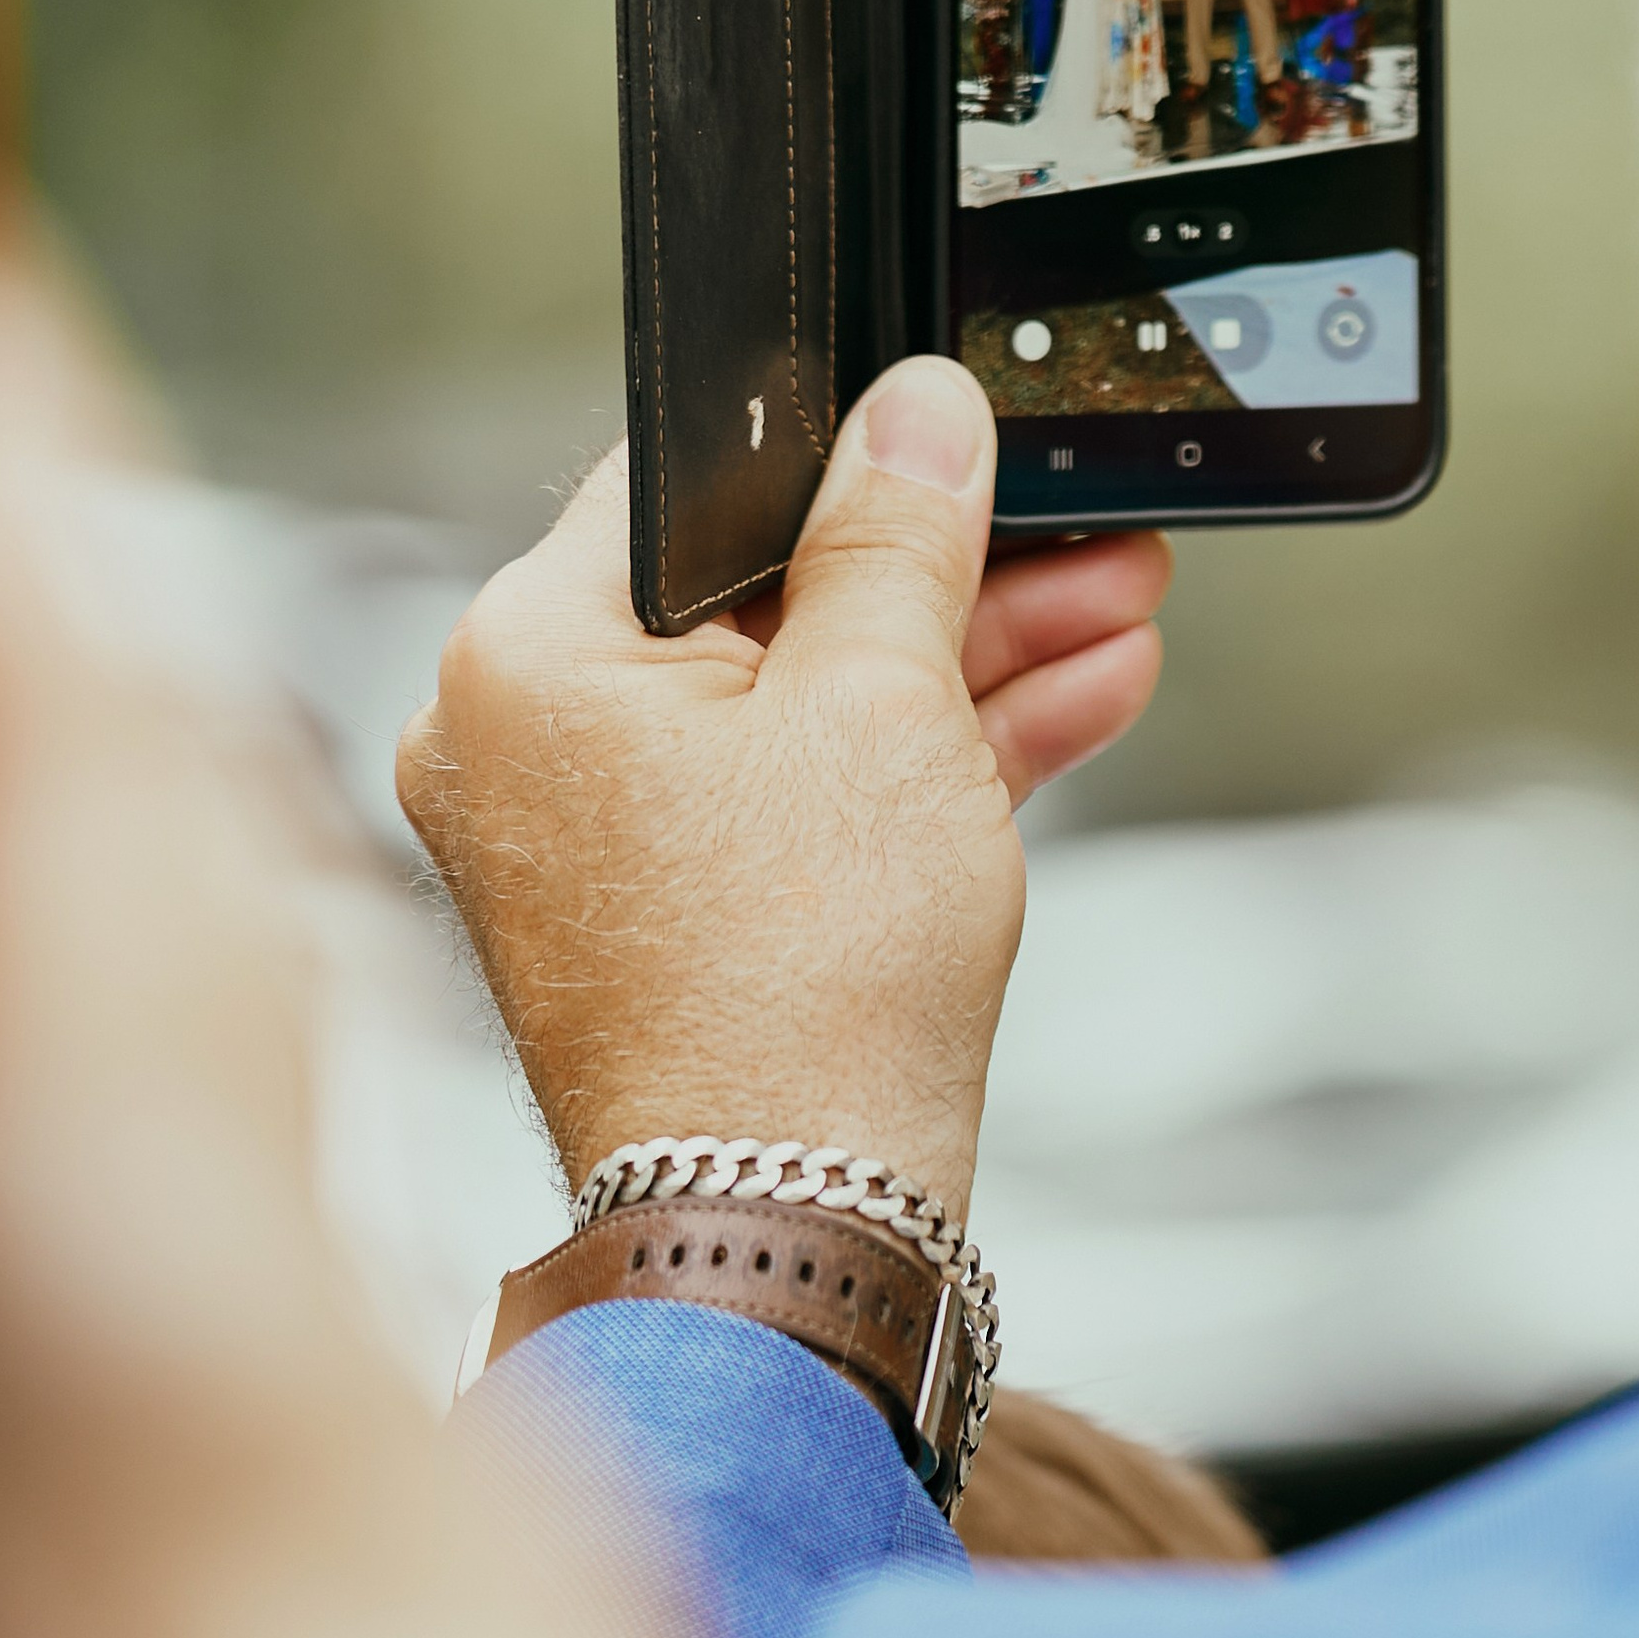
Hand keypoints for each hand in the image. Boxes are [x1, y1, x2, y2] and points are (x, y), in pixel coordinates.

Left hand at [398, 360, 1166, 1216]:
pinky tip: (1070, 697)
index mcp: (524, 658)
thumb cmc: (799, 989)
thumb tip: (919, 411)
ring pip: (802, 699)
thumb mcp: (883, 703)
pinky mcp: (670, 917)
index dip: (842, 451)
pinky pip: (801, 791)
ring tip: (1114, 604)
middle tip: (1073, 528)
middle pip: (763, 596)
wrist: (799, 1226)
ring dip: (966, 655)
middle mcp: (525, 743)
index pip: (687, 485)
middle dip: (946, 569)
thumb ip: (901, 534)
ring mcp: (596, 841)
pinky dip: (919, 754)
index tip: (952, 436)